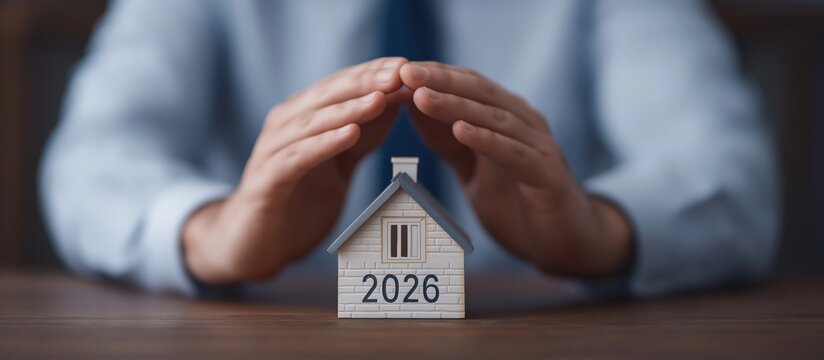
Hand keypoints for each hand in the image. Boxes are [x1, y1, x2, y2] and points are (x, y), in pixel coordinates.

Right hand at [183, 57, 410, 282]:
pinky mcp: (266, 182)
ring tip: (378, 99)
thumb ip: (361, 135)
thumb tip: (394, 102)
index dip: (372, 74)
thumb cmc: (298, 200)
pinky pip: (297, 158)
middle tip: (398, 73)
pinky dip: (323, 144)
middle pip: (327, 95)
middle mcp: (284, 126)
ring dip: (347, 109)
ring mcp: (272, 152)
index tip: (405, 66)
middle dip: (364, 82)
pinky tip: (349, 134)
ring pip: (312, 122)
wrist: (253, 243)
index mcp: (302, 118)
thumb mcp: (338, 164)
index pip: (340, 86)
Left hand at [400, 61, 632, 276]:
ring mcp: (540, 148)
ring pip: (495, 119)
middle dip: (442, 81)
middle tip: (407, 73)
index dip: (437, 76)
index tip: (402, 69)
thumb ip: (449, 143)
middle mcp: (526, 125)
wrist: (567, 242)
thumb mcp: (474, 171)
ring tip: (424, 97)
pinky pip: (515, 154)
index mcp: (507, 118)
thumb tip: (415, 108)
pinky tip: (462, 131)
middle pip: (481, 93)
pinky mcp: (548, 176)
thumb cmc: (518, 202)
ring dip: (457, 106)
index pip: (470, 86)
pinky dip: (488, 141)